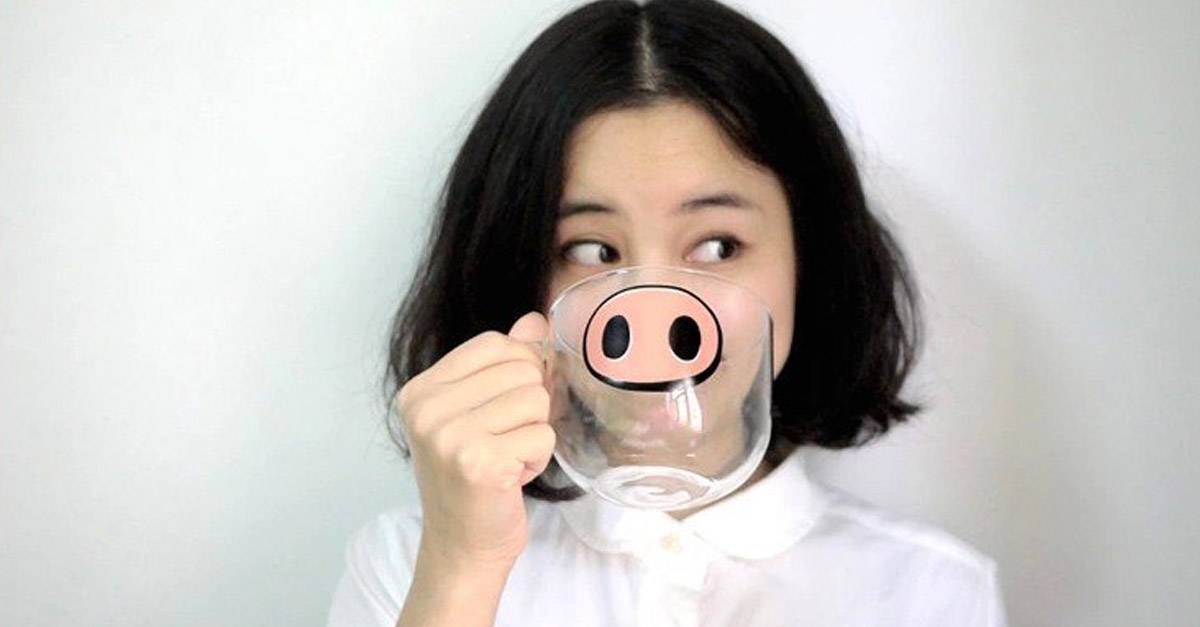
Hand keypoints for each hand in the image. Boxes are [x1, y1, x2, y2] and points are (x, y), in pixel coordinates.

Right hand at [395, 312, 553, 570]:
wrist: (463, 546)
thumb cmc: (474, 477)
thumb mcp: (481, 411)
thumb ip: (506, 362)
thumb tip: (536, 320)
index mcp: (421, 389)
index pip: (495, 344)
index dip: (521, 369)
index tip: (507, 407)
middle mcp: (427, 409)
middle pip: (522, 369)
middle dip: (530, 407)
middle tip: (504, 441)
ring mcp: (448, 436)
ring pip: (536, 400)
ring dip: (534, 433)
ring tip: (507, 458)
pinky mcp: (478, 463)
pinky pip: (542, 436)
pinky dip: (537, 459)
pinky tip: (511, 477)